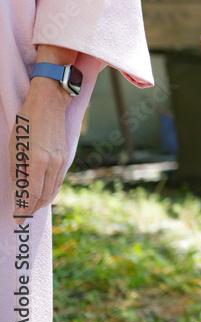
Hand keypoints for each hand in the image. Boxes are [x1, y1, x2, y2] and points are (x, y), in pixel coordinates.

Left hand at [10, 45, 76, 224]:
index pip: (30, 194)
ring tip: (32, 208)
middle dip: (32, 208)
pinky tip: (44, 193)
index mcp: (37, 162)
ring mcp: (61, 160)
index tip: (16, 218)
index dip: (23, 208)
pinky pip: (58, 180)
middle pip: (43, 195)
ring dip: (42, 201)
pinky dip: (51, 190)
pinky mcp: (65, 156)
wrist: (50, 103)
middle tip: (21, 216)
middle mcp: (52, 164)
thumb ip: (17, 170)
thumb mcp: (15, 146)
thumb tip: (18, 189)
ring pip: (53, 189)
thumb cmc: (27, 121)